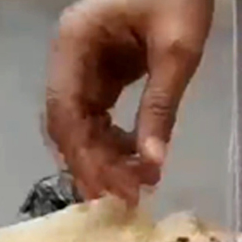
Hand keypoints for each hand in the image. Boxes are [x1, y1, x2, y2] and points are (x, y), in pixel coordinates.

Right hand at [46, 0, 213, 205]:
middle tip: (127, 197)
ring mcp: (81, 67)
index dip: (83, 155)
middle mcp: (68, 59)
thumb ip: (161, 107)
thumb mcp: (177, 51)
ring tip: (137, 185)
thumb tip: (152, 164)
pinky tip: (137, 160)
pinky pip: (97, 118)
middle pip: (67, 124)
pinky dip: (114, 143)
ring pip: (80, 126)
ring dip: (104, 158)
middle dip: (94, 163)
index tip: (109, 189)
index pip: (64, 111)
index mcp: (74, 44)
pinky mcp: (100, 76)